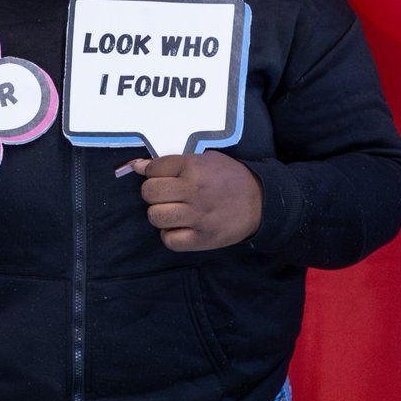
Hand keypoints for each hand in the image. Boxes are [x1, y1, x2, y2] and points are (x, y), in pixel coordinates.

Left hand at [122, 151, 261, 251]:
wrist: (263, 203)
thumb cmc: (230, 178)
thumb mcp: (205, 160)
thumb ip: (172, 163)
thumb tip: (138, 166)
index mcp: (194, 167)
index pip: (153, 170)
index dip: (153, 173)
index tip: (161, 177)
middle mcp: (194, 191)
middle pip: (149, 193)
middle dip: (153, 193)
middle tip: (167, 195)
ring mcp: (198, 217)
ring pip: (155, 216)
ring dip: (160, 214)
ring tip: (173, 211)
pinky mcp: (202, 239)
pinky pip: (169, 240)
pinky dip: (170, 235)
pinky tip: (180, 227)